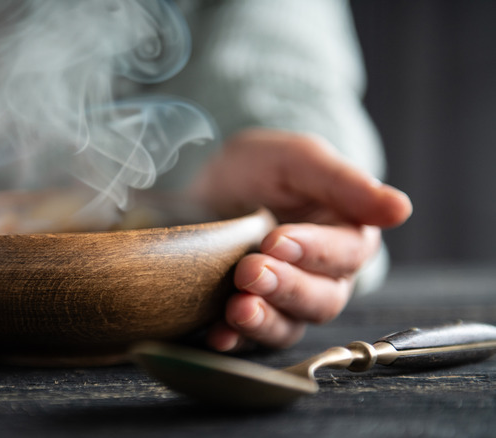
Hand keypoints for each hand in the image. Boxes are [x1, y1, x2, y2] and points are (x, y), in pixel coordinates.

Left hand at [191, 129, 412, 351]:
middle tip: (249, 270)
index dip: (315, 252)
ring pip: (291, 327)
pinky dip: (234, 339)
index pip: (346, 255)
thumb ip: (343, 182)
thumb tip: (400, 209)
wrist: (198, 178)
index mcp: (344, 234)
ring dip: (264, 321)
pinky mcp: (248, 315)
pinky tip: (219, 335)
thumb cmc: (257, 168)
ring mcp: (283, 301)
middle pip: (322, 299)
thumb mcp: (296, 160)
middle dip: (286, 287)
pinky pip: (249, 341)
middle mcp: (320, 275)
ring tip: (238, 308)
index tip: (276, 240)